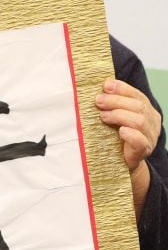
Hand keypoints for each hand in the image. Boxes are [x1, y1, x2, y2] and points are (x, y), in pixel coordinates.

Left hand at [96, 78, 162, 215]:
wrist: (121, 164)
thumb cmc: (115, 138)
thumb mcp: (114, 119)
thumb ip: (112, 105)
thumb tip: (99, 89)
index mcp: (146, 111)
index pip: (137, 95)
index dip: (122, 89)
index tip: (105, 85)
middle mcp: (151, 122)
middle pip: (138, 106)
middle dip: (116, 101)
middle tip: (98, 101)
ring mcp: (149, 137)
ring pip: (139, 121)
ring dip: (120, 115)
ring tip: (103, 116)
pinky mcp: (142, 151)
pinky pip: (140, 141)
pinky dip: (131, 134)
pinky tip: (120, 131)